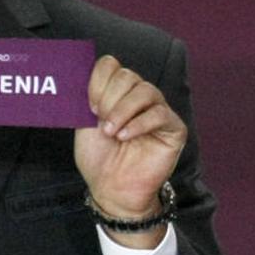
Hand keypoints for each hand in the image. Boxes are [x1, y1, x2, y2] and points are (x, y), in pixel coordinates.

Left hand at [75, 55, 186, 246]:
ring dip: (123, 109)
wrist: (112, 189)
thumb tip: (81, 74)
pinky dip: (139, 123)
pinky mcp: (174, 128)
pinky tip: (125, 136)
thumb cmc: (99, 157)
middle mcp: (138, 97)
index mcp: (117, 92)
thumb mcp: (85, 123)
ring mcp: (158, 110)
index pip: (111, 65)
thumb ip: (88, 98)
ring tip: (111, 131)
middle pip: (128, 76)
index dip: (98, 80)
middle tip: (100, 121)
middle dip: (109, 98)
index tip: (89, 105)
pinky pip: (160, 114)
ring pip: (145, 90)